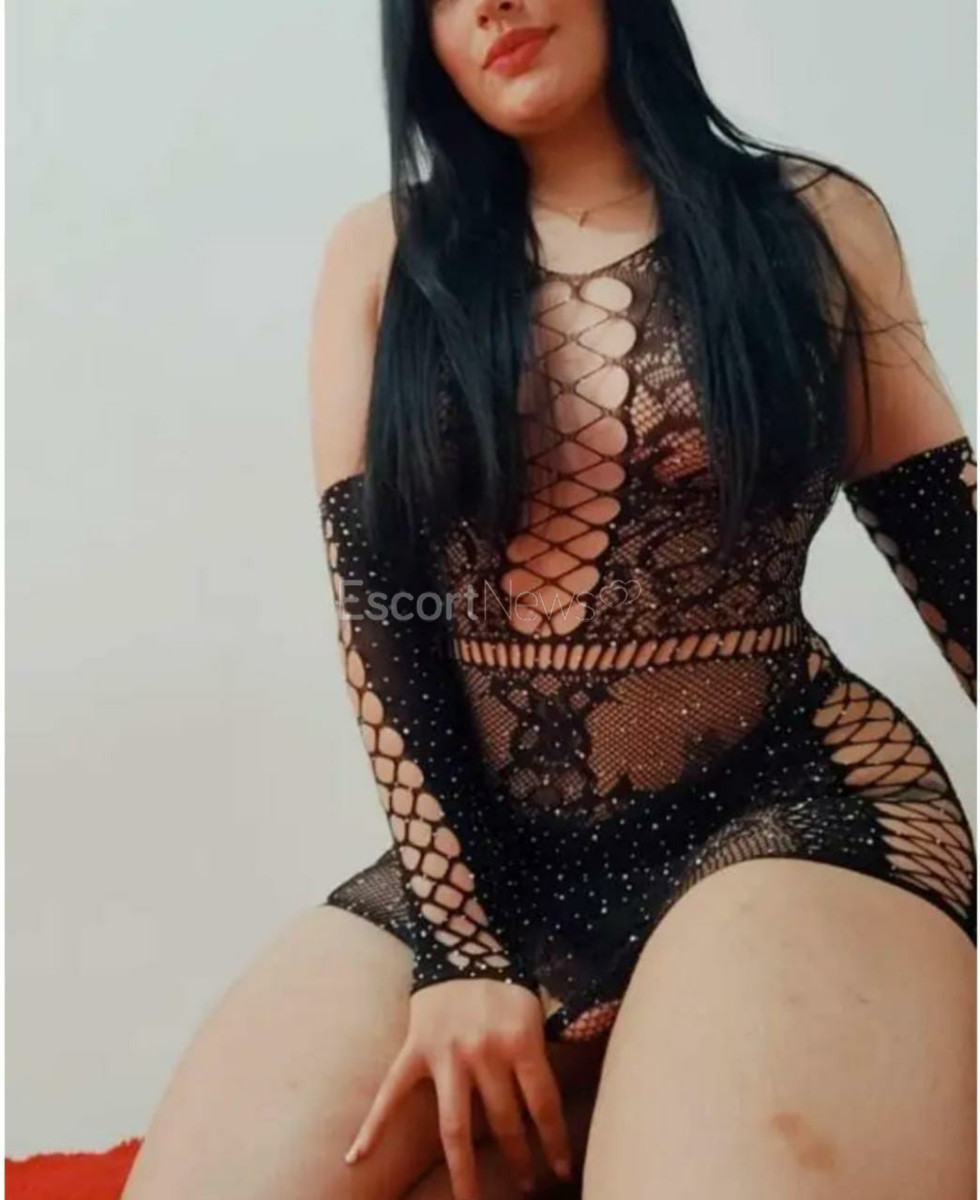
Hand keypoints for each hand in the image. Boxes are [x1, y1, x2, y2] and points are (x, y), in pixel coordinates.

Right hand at [344, 979, 572, 1199]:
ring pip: (454, 1126)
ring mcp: (446, 1055)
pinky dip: (373, 1126)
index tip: (561, 1170)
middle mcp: (484, 1052)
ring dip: (465, 1169)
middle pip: (504, 1121)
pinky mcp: (415, 1051)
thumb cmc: (504, 988)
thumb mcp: (534, 1015)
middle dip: (518, 1157)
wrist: (461, 947)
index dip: (554, 1142)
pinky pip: (391, 1094)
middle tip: (526, 1185)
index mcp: (520, 1041)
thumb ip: (539, 1057)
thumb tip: (552, 1106)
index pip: (543, 1105)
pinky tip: (356, 1158)